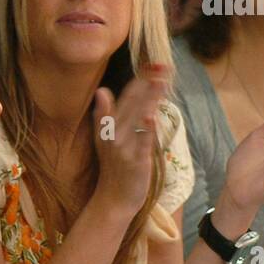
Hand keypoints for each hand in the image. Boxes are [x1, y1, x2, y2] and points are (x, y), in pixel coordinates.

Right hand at [92, 68, 168, 217]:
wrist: (113, 199)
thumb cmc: (114, 168)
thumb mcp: (105, 139)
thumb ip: (105, 115)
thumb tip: (101, 90)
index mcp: (108, 127)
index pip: (125, 98)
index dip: (139, 81)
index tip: (152, 64)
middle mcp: (113, 134)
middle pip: (132, 104)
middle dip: (147, 84)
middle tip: (162, 66)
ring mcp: (124, 148)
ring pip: (138, 119)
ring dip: (150, 99)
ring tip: (160, 82)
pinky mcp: (135, 162)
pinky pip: (142, 143)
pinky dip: (146, 131)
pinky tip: (151, 117)